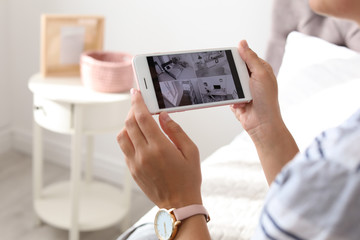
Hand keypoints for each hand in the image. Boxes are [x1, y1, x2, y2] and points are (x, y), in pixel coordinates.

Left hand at [117, 89, 201, 208]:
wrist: (179, 204)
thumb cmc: (188, 179)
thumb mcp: (191, 151)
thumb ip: (176, 131)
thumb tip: (163, 116)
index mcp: (160, 147)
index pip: (142, 117)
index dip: (137, 102)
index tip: (136, 93)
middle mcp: (144, 154)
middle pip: (129, 123)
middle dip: (132, 110)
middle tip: (139, 104)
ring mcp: (135, 163)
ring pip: (122, 135)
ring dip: (128, 125)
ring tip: (140, 123)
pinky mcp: (132, 170)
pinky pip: (125, 148)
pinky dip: (129, 138)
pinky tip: (140, 139)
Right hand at [231, 40, 281, 138]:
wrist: (261, 123)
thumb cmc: (266, 99)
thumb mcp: (260, 73)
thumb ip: (250, 58)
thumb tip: (242, 43)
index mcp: (261, 69)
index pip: (246, 56)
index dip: (238, 55)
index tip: (228, 54)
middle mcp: (252, 78)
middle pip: (235, 68)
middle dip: (233, 72)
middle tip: (233, 75)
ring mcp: (244, 89)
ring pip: (230, 80)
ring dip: (232, 86)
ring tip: (240, 93)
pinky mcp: (236, 98)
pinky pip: (227, 93)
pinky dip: (230, 97)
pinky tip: (238, 102)